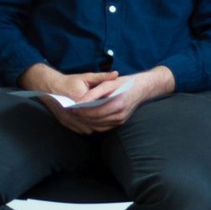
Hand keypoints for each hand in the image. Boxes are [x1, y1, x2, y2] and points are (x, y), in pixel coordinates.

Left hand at [32, 66, 174, 133]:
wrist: (142, 88)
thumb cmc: (125, 83)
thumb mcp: (109, 83)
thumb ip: (94, 92)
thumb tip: (80, 101)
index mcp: (117, 104)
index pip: (93, 112)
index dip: (80, 111)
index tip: (69, 107)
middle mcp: (120, 115)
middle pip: (94, 120)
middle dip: (80, 117)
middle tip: (68, 112)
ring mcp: (120, 121)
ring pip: (98, 126)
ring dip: (85, 122)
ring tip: (75, 115)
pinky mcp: (120, 123)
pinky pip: (103, 127)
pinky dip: (93, 124)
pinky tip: (86, 118)